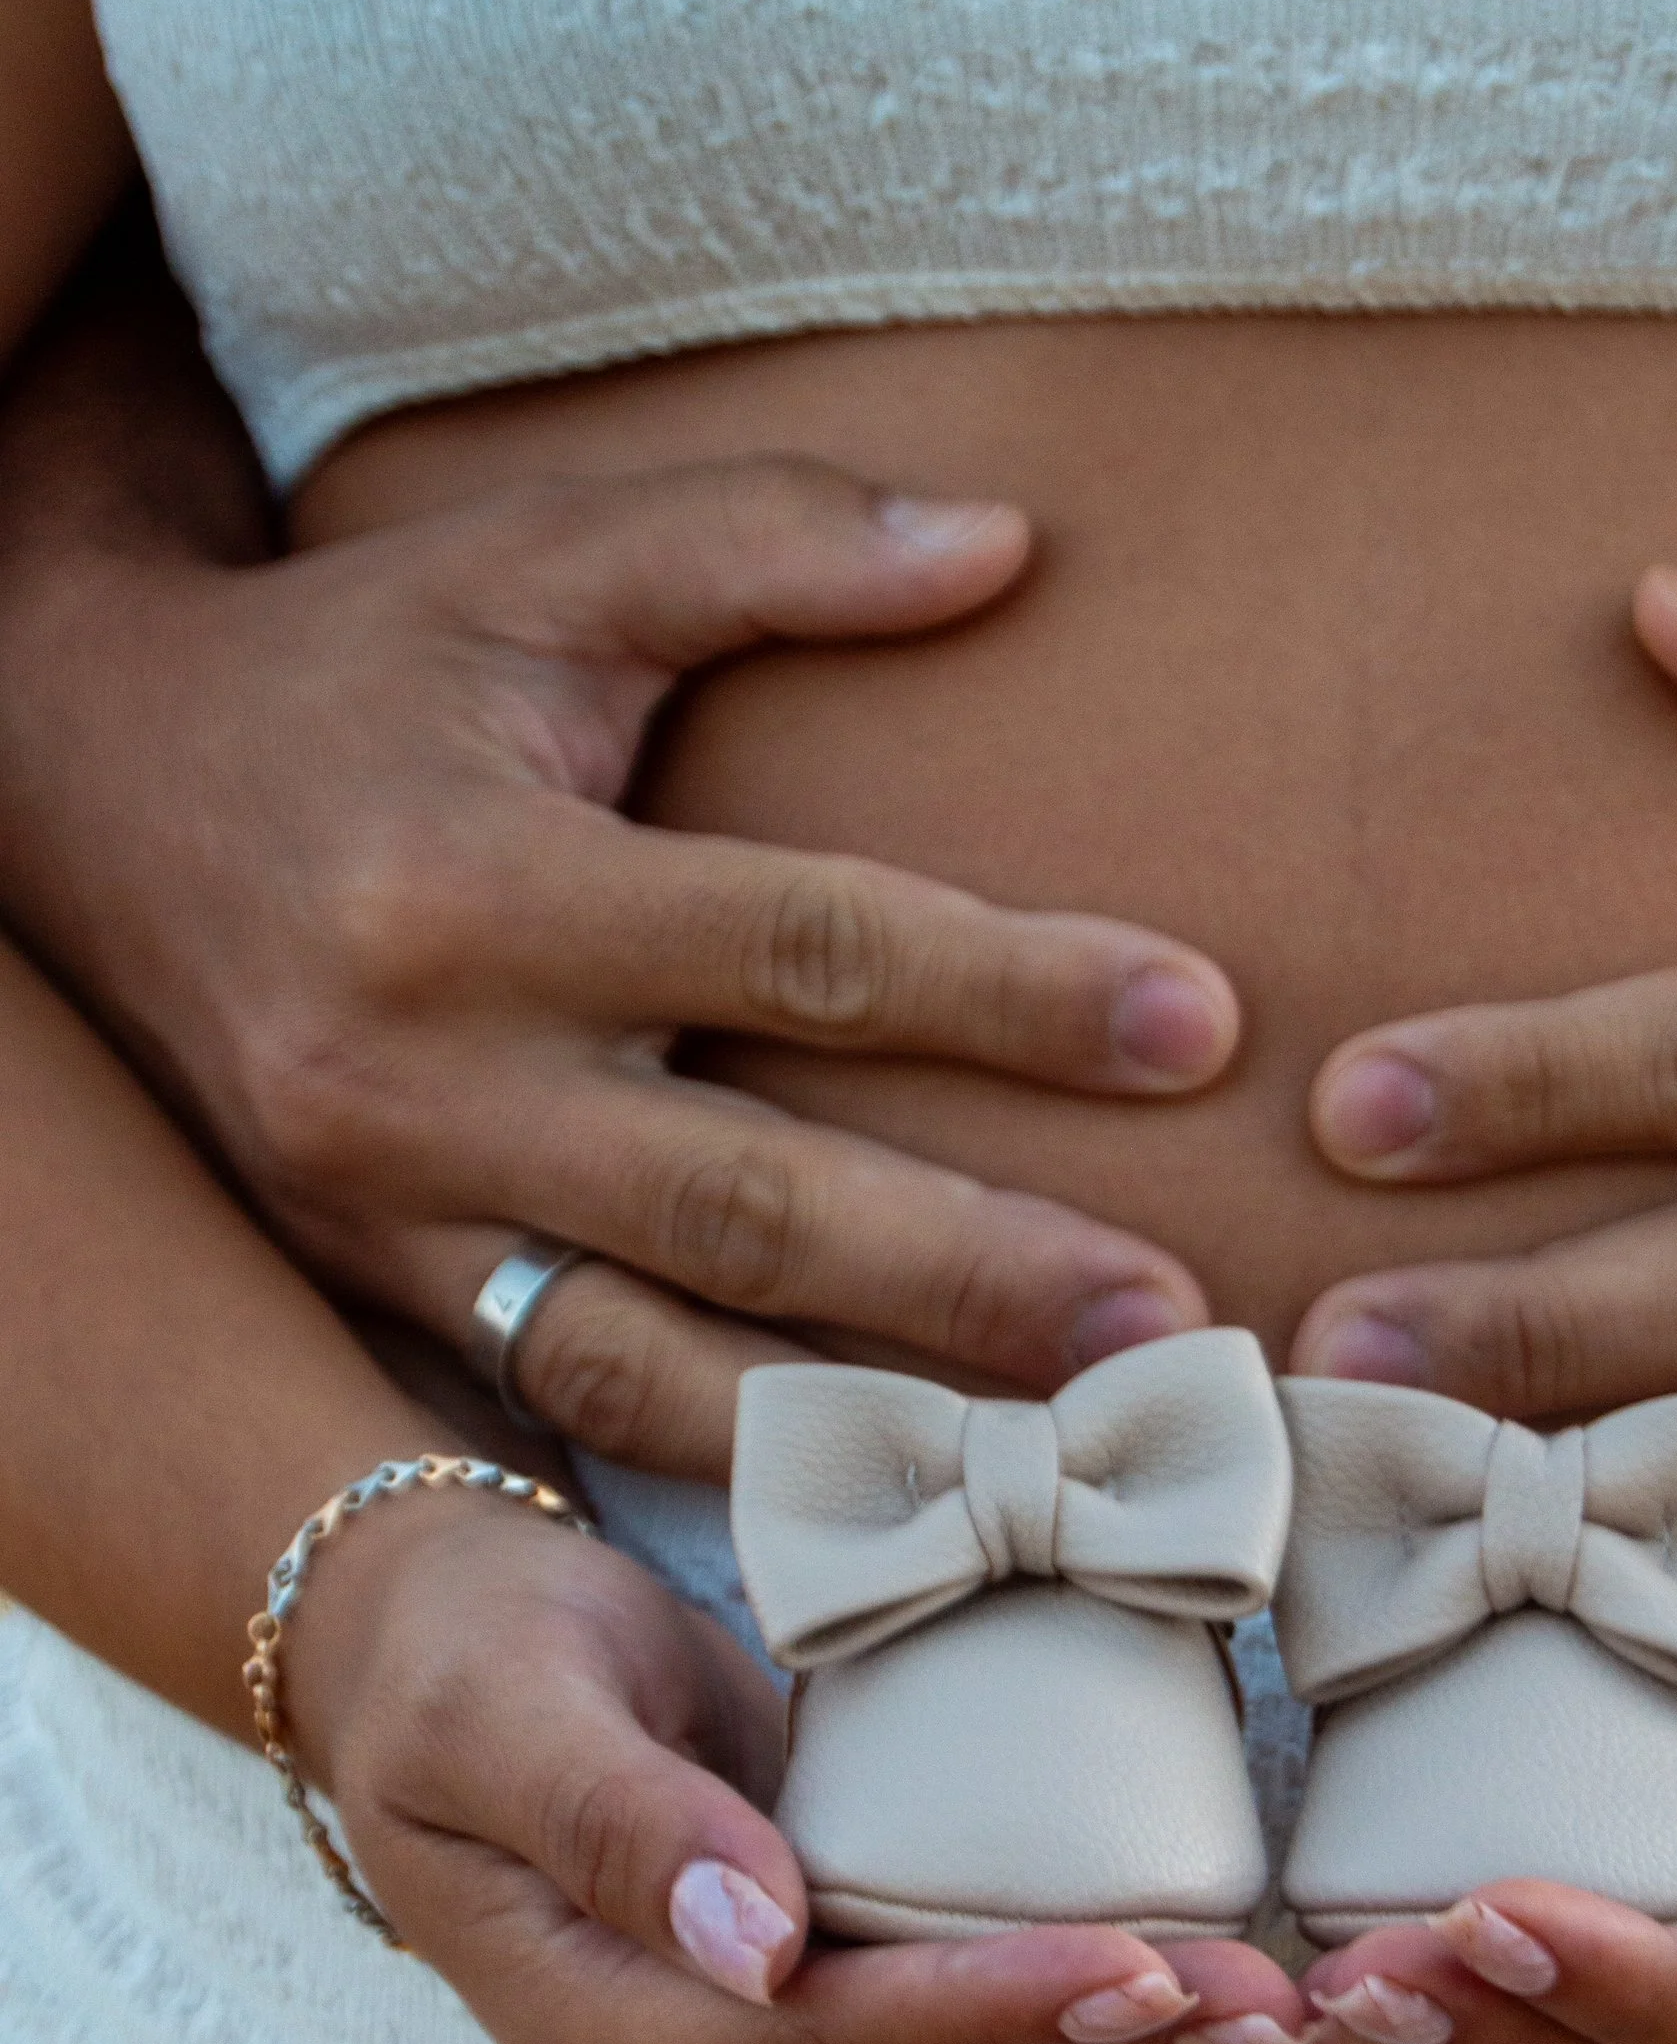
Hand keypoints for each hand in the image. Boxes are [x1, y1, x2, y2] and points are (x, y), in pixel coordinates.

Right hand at [0, 305, 1240, 1469]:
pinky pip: (576, 1409)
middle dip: (968, 1272)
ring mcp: (396, 1218)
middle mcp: (426, 1076)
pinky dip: (734, 1465)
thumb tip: (1010, 543)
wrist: (76, 793)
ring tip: (1062, 1468)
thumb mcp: (536, 562)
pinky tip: (890, 1506)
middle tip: (1172, 1327)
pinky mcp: (385, 1298)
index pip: (795, 942)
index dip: (1003, 991)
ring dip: (867, 1430)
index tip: (1197, 1026)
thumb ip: (764, 537)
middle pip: (745, 1198)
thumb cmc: (357, 666)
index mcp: (478, 883)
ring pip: (655, 1361)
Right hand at [285, 1501, 1322, 2043]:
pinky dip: (1117, 2030)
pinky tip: (1242, 2008)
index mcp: (595, 2040)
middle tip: (1276, 2008)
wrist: (443, 1664)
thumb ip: (615, 1821)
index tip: (1135, 1964)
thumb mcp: (502, 1710)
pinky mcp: (844, 2029)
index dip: (984, 2015)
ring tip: (1302, 2024)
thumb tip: (748, 1947)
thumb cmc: (462, 1663)